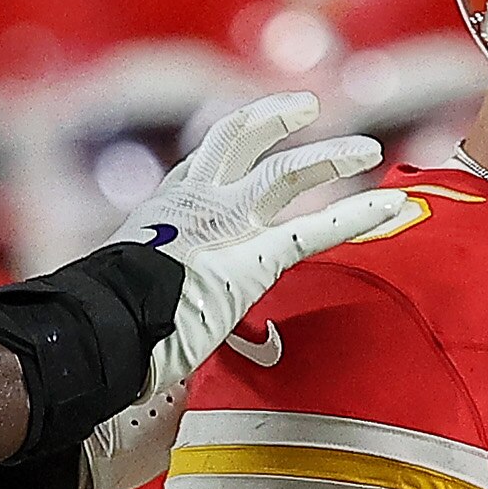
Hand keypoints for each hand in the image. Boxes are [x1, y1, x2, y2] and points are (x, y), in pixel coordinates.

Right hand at [80, 92, 405, 488]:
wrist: (94, 338)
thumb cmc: (94, 339)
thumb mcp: (121, 313)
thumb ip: (149, 325)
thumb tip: (155, 378)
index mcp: (155, 218)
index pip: (197, 172)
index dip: (225, 158)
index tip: (246, 149)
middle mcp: (186, 205)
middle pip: (232, 140)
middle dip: (271, 119)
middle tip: (304, 110)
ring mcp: (220, 223)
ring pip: (283, 171)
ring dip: (329, 156)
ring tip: (367, 150)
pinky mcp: (253, 258)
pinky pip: (316, 229)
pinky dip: (358, 216)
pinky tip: (393, 206)